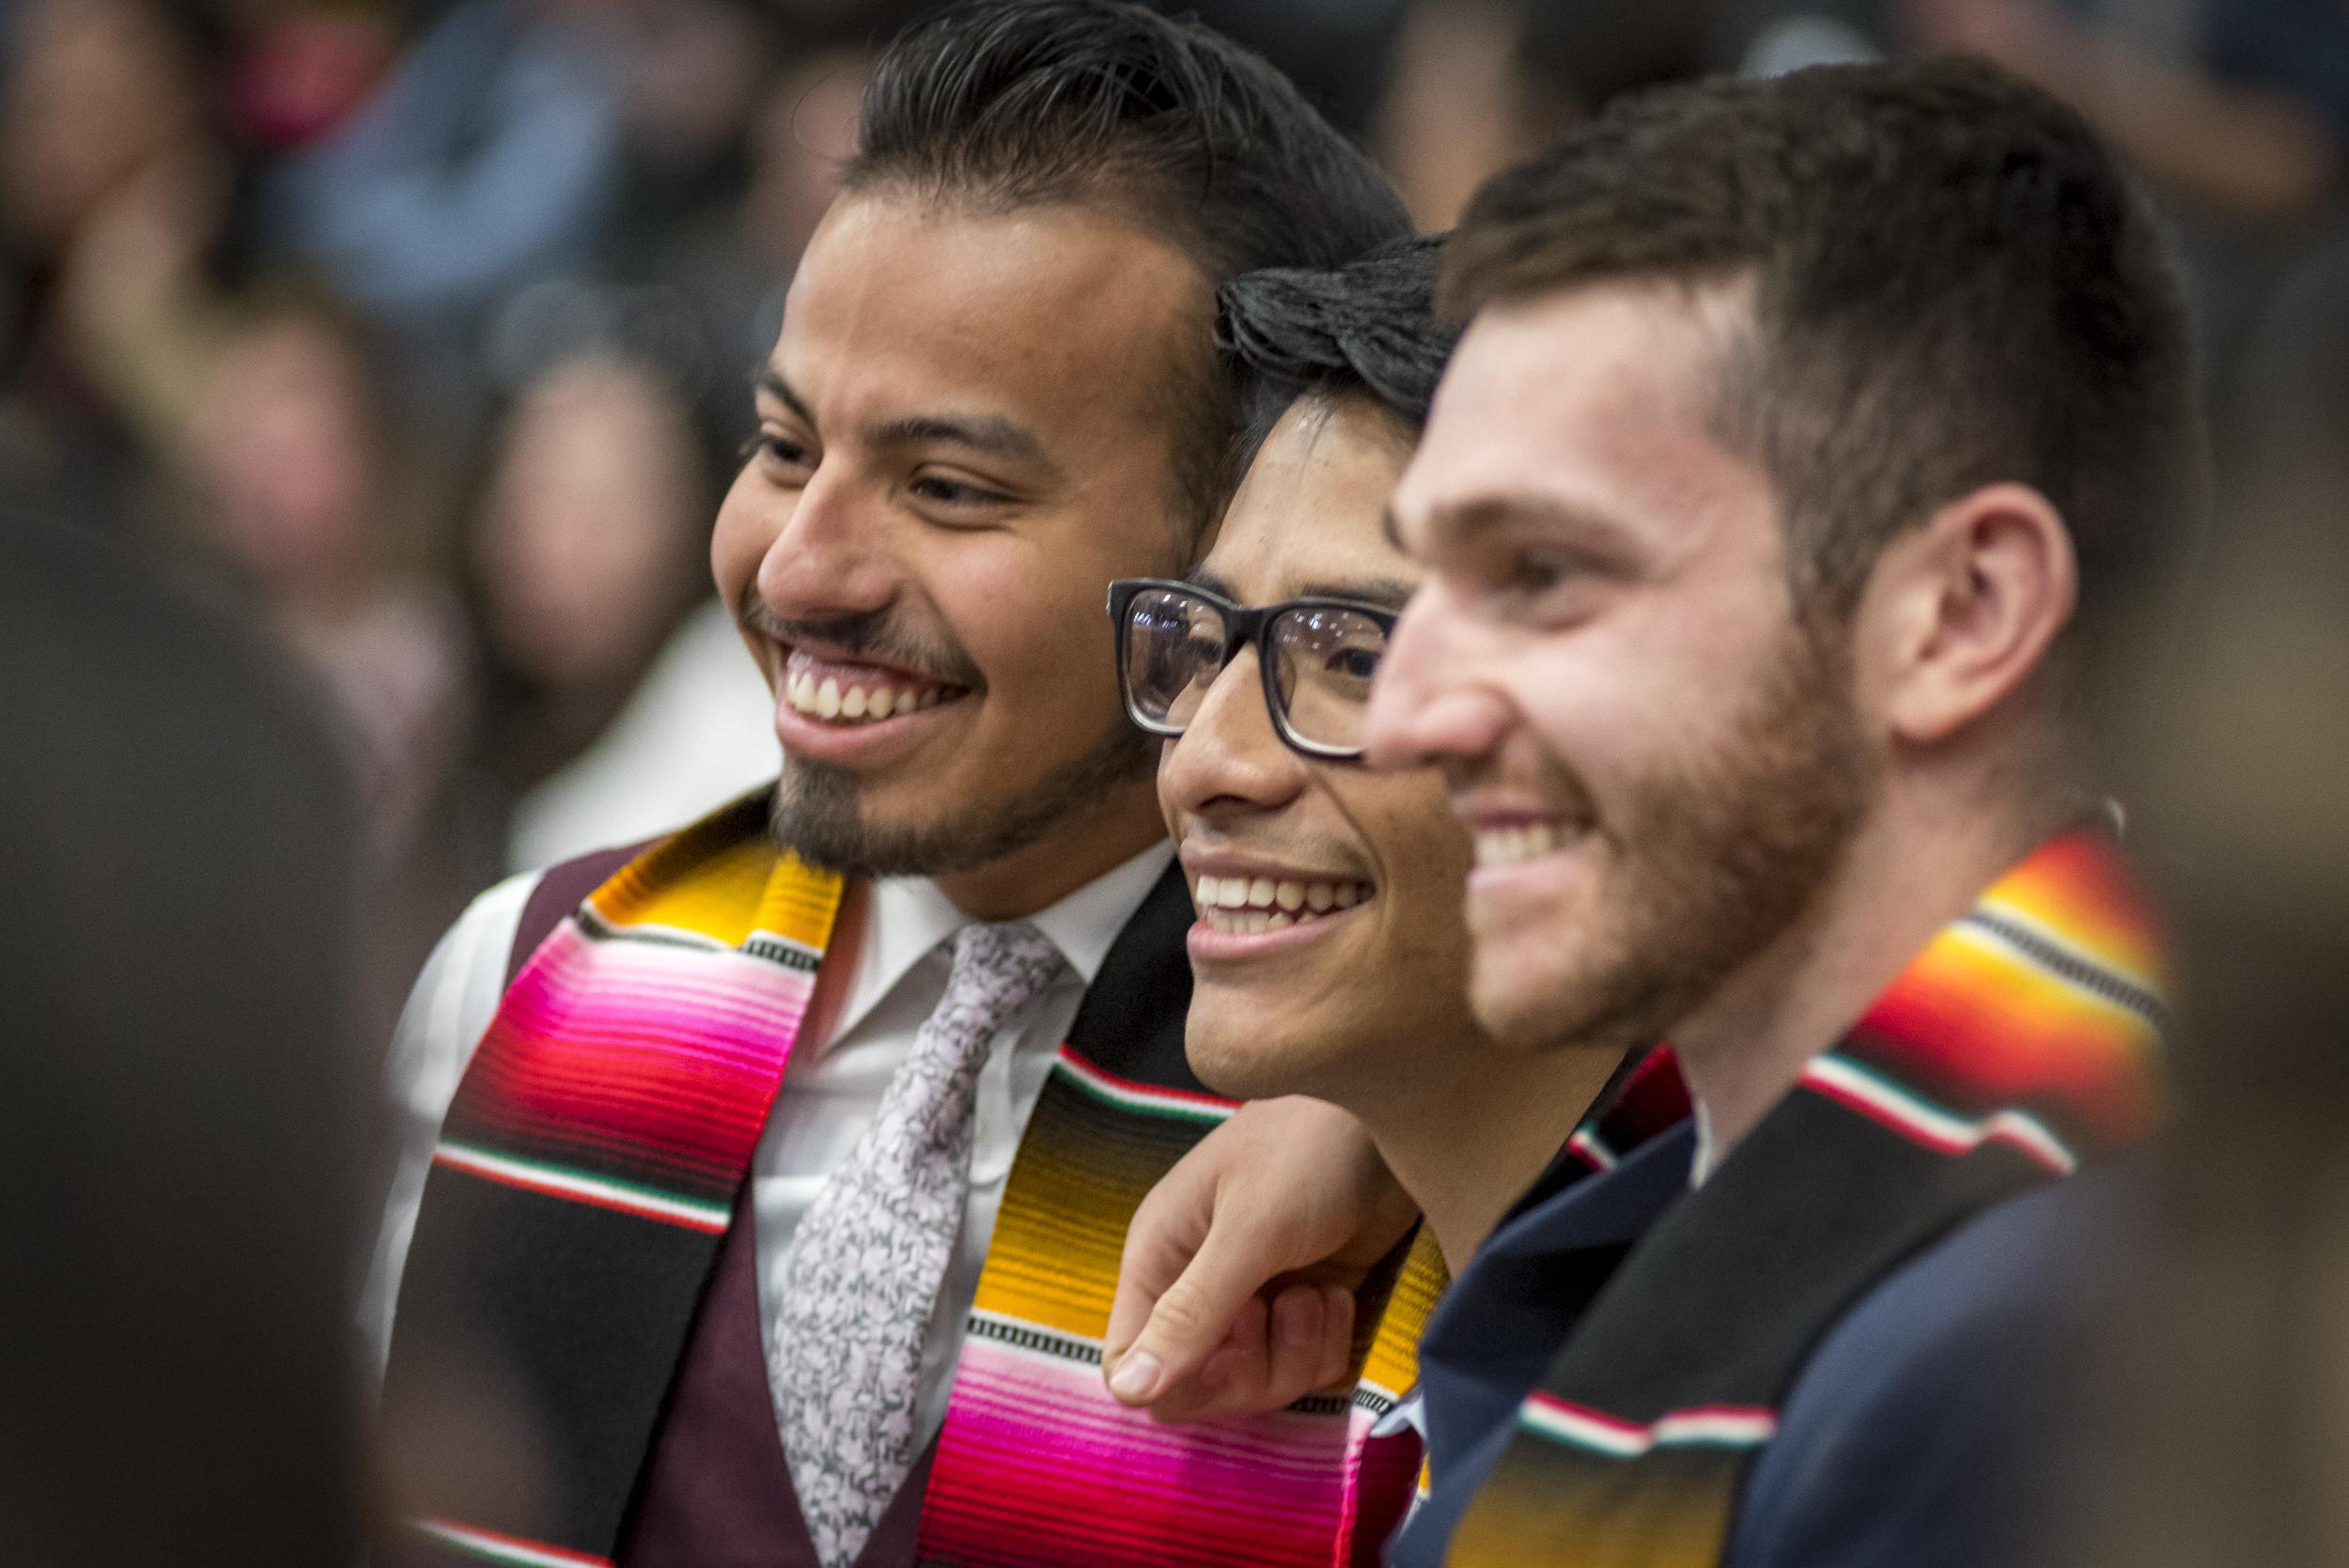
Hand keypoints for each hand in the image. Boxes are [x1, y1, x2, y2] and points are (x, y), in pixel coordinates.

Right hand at [1102, 1096, 1417, 1422]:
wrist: (1396, 1113)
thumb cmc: (1309, 1148)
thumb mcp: (1251, 1230)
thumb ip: (1191, 1312)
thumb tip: (1126, 1392)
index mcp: (1161, 1259)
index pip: (1129, 1364)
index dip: (1178, 1381)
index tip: (1232, 1351)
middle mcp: (1197, 1285)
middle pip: (1197, 1385)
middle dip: (1252, 1371)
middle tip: (1290, 1310)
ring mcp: (1253, 1297)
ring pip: (1255, 1384)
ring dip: (1297, 1354)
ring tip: (1320, 1293)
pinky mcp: (1303, 1305)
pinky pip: (1302, 1369)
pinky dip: (1327, 1344)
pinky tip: (1340, 1292)